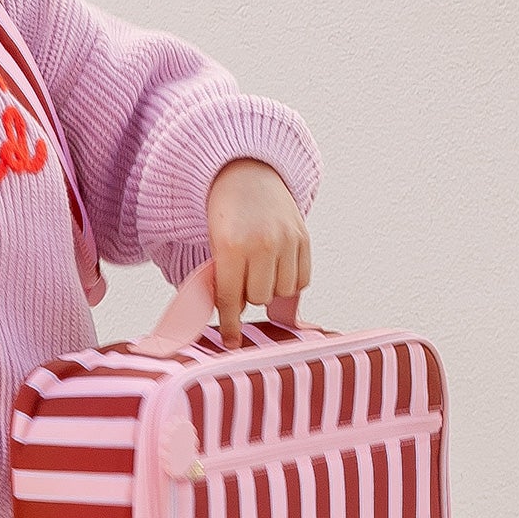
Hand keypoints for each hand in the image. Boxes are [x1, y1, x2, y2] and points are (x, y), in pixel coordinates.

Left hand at [205, 158, 309, 346]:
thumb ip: (222, 278)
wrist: (246, 175)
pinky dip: (290, 281)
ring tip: (260, 272)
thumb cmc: (225, 214)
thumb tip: (233, 316)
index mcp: (232, 246)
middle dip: (248, 296)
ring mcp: (287, 240)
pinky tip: (278, 269)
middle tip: (242, 282)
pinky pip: (303, 279)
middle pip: (258, 298)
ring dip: (270, 289)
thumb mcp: (214, 244)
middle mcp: (263, 244)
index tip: (231, 342)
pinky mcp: (304, 238)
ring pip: (282, 291)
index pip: (230, 298)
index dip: (230, 323)